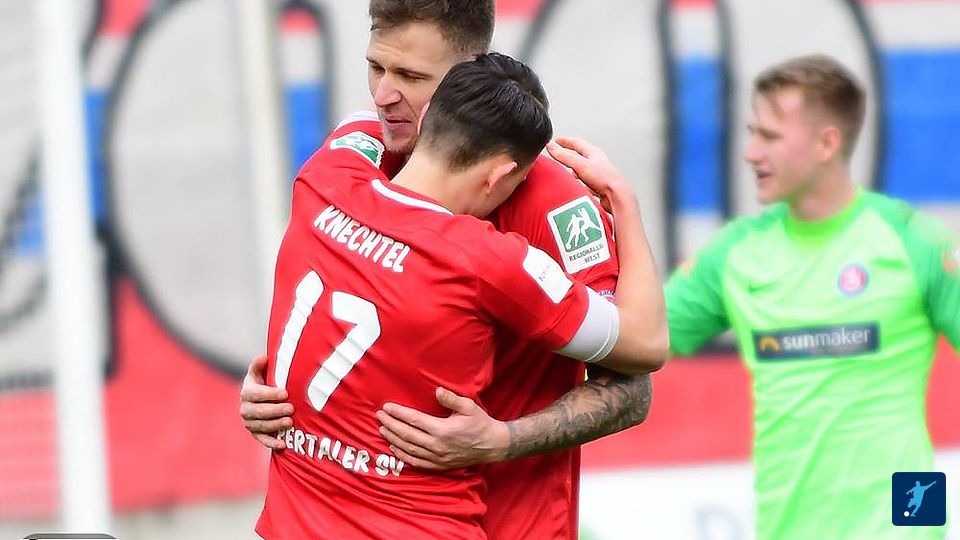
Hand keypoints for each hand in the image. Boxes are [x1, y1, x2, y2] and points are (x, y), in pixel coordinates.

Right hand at [239, 355, 293, 449]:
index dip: (270, 394)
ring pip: (261, 426)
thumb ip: (259, 366)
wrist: (261, 400)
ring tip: (290, 422)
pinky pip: (262, 440)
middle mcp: (245, 409)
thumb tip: (263, 357)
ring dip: (275, 425)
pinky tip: (283, 444)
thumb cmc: (263, 383)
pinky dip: (272, 443)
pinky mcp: (256, 434)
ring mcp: (250, 423)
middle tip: (290, 408)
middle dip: (275, 410)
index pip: (255, 394)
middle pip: (258, 412)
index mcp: (246, 393)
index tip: (285, 393)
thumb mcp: (259, 373)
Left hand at [375, 387, 509, 469]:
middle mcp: (437, 446)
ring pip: (409, 449)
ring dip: (393, 439)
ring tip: (382, 429)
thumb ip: (451, 399)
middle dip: (391, 424)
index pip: (414, 421)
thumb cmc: (480, 423)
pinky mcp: (439, 465)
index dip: (398, 413)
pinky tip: (394, 448)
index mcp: (443, 430)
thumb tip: (437, 390)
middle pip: (407, 435)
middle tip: (379, 416)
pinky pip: (416, 462)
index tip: (386, 407)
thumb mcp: (468, 407)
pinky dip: (403, 456)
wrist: (492, 445)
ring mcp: (437, 458)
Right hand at [547, 136, 632, 210]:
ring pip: (584, 170)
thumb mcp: (579, 164)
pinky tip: (576, 187)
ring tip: (566, 172)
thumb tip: (551, 147)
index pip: (578, 143)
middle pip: (581, 156)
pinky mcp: (599, 187)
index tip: (557, 141)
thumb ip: (564, 156)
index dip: (566, 141)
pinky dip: (579, 182)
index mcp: (594, 153)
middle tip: (559, 155)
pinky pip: (586, 182)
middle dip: (569, 155)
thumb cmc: (605, 179)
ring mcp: (599, 175)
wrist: (617, 196)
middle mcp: (597, 163)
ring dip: (574, 170)